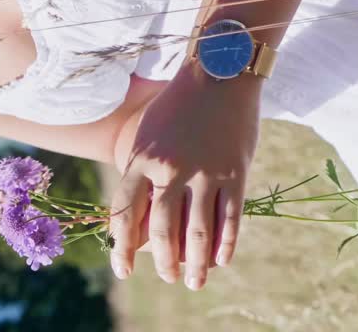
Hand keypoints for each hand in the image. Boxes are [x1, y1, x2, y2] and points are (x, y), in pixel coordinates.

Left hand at [109, 59, 260, 289]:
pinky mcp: (235, 172)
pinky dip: (225, 244)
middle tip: (168, 279)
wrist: (217, 75)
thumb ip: (142, 173)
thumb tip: (138, 218)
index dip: (121, 247)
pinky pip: (230, 218)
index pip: (126, 213)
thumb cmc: (177, 107)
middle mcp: (170, 168)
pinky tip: (220, 260)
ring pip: (198, 231)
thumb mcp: (147, 135)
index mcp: (141, 158)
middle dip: (163, 261)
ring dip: (195, 263)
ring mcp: (205, 172)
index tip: (123, 270)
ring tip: (194, 282)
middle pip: (163, 229)